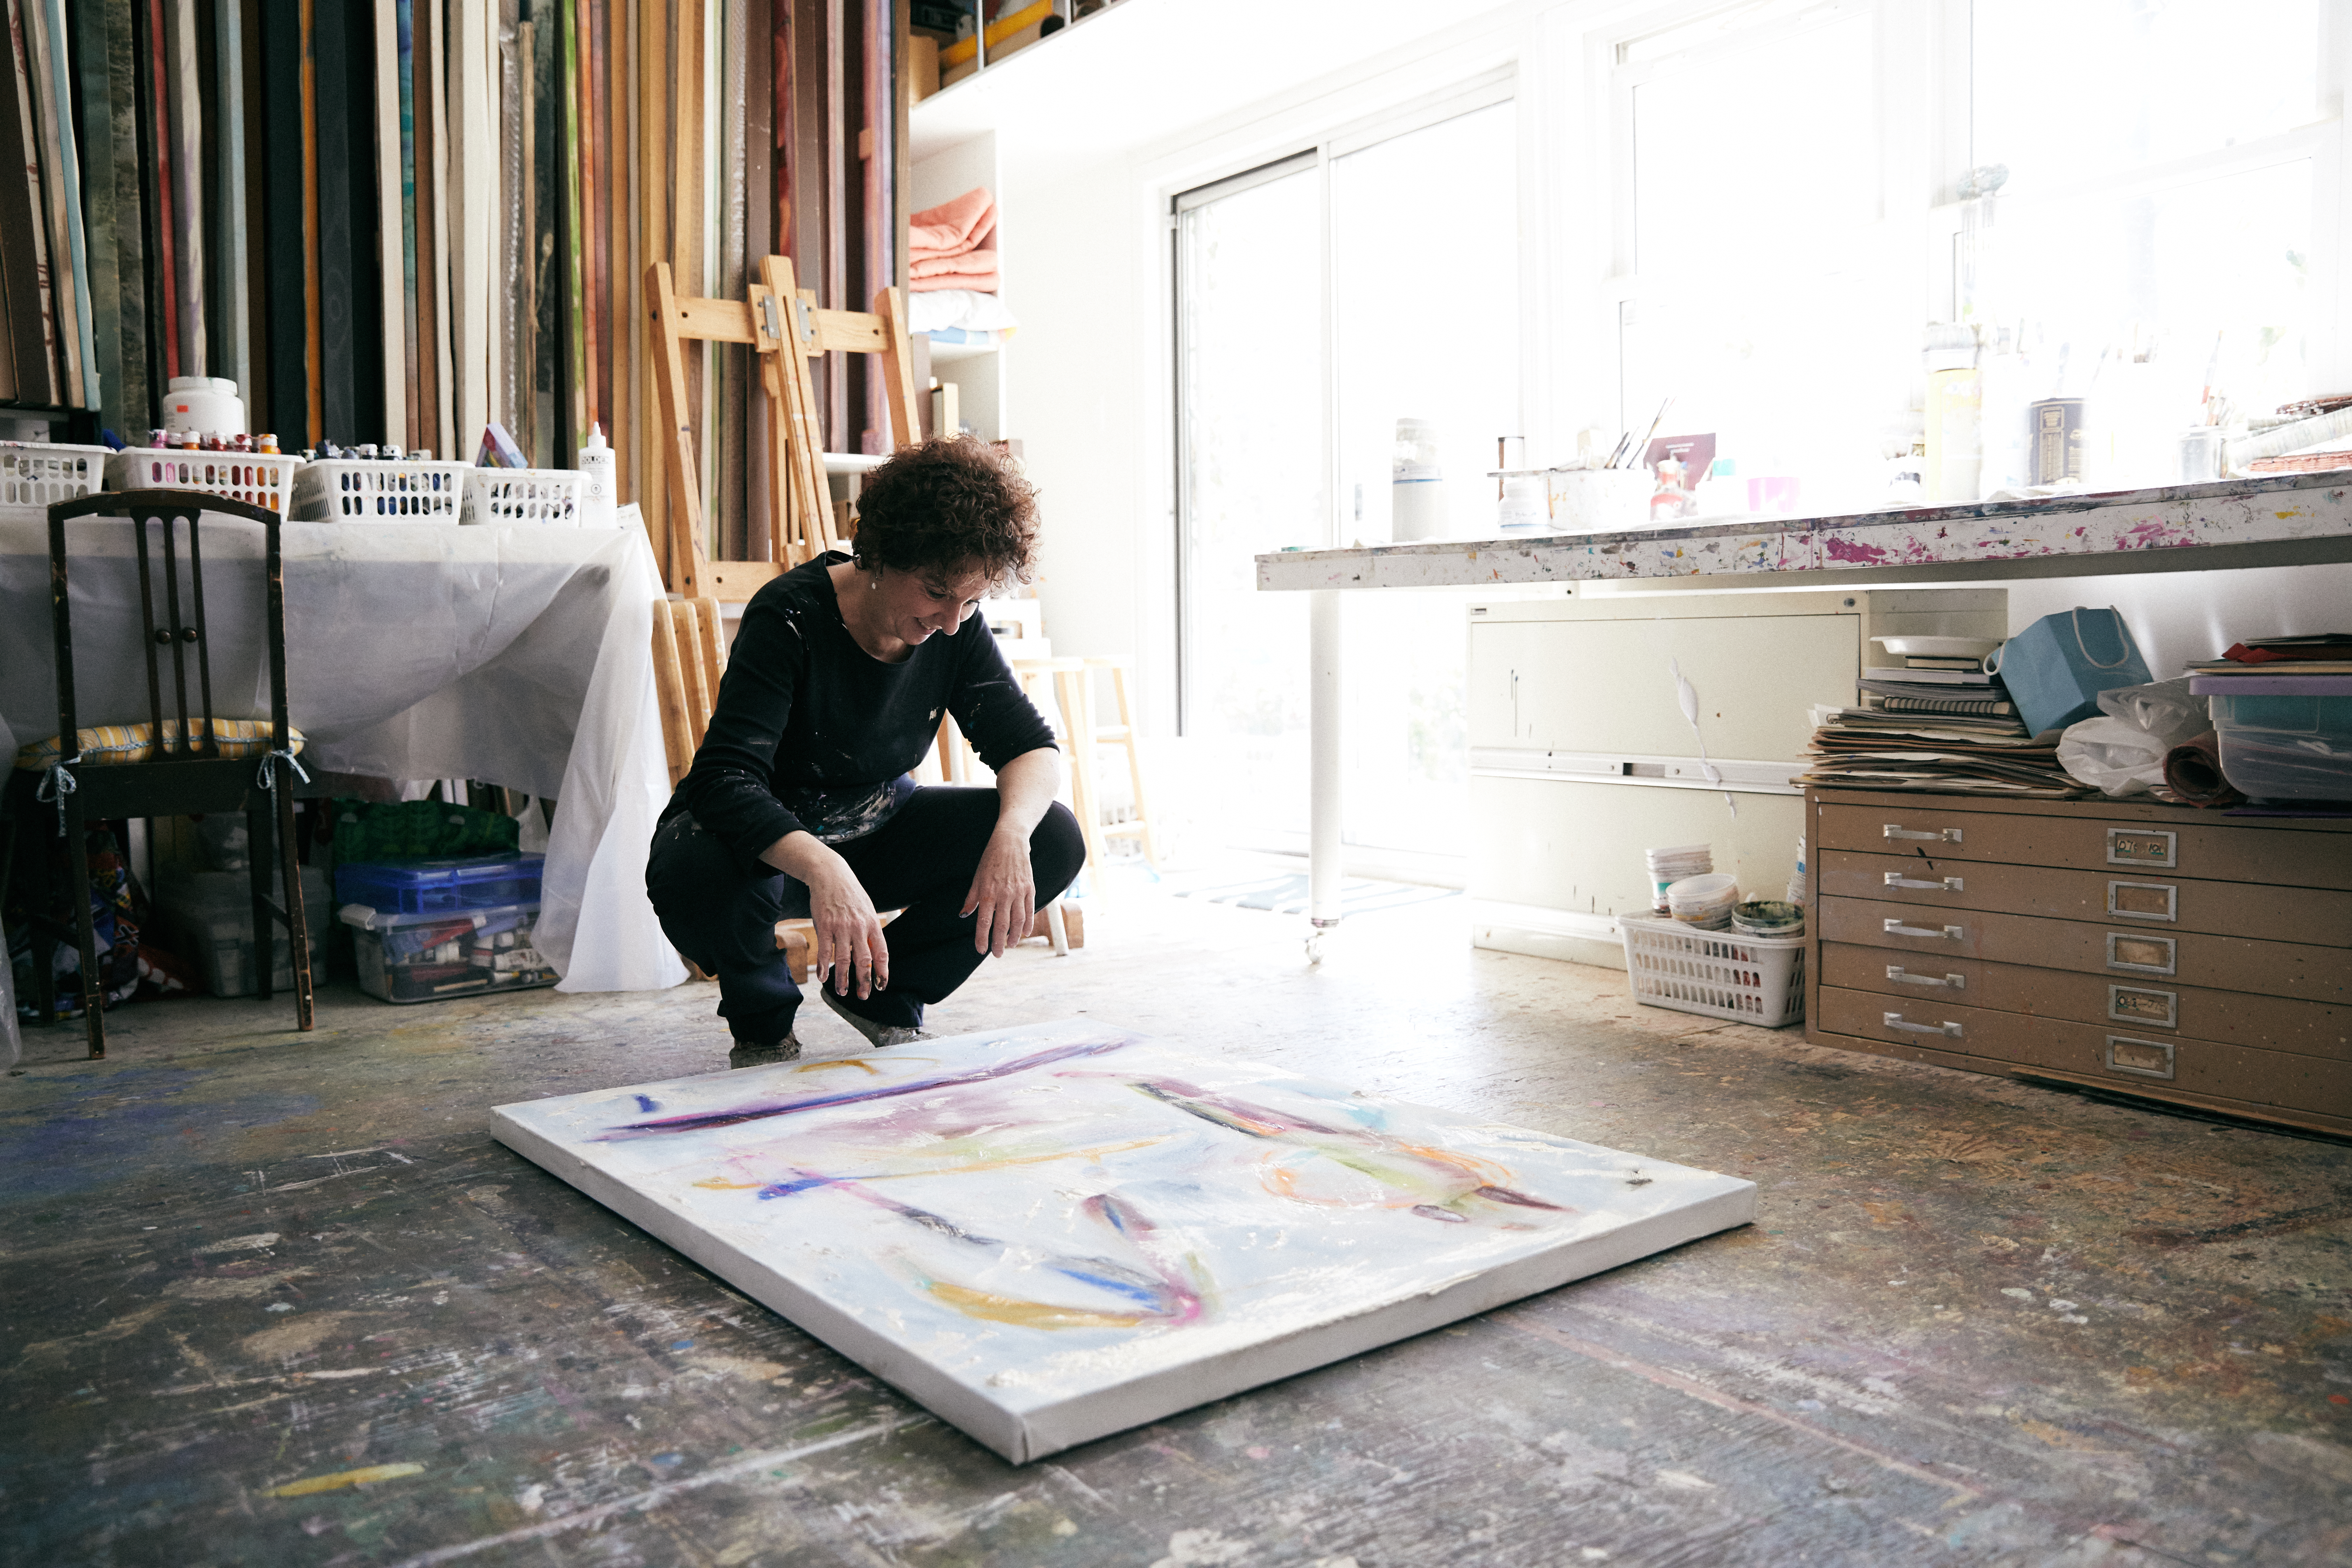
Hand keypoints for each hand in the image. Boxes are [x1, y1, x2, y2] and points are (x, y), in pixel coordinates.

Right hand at [804, 855, 889, 999]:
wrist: (831, 874)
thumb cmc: (850, 895)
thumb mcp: (867, 910)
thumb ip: (870, 931)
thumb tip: (874, 953)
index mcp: (872, 924)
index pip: (881, 952)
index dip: (882, 971)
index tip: (882, 985)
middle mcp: (859, 927)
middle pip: (864, 960)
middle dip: (864, 981)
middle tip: (864, 995)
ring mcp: (841, 927)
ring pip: (843, 959)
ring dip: (842, 979)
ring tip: (842, 992)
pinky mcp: (824, 925)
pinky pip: (825, 950)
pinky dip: (823, 966)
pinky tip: (822, 977)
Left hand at [961, 823, 1035, 958]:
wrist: (1010, 842)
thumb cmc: (990, 860)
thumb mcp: (976, 878)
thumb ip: (971, 898)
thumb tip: (964, 915)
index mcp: (987, 893)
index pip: (984, 922)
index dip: (982, 938)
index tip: (981, 950)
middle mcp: (1003, 895)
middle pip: (1002, 925)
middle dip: (999, 943)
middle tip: (997, 954)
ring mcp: (1018, 892)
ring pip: (1017, 920)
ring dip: (1014, 936)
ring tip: (1011, 945)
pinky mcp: (1029, 888)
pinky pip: (1030, 910)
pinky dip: (1028, 923)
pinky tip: (1024, 932)